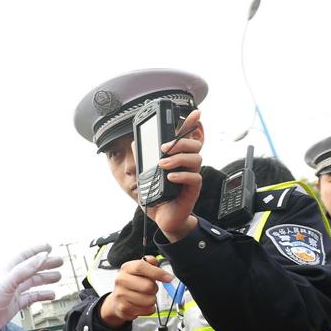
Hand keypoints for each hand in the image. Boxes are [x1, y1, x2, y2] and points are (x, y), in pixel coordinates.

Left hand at [0, 243, 62, 330]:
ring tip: (58, 276)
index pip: (24, 256)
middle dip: (45, 264)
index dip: (36, 251)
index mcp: (7, 270)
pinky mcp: (15, 304)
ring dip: (45, 279)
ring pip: (33, 282)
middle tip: (59, 262)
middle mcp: (11, 279)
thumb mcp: (7, 282)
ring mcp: (13, 291)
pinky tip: (51, 295)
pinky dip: (42, 295)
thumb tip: (41, 257)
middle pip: (31, 268)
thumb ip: (24, 270)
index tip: (49, 247)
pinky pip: (32, 297)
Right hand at [99, 256, 172, 327]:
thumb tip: (154, 262)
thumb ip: (149, 264)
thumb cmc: (133, 284)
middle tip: (151, 289)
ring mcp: (121, 295)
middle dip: (155, 289)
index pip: (141, 266)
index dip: (157, 272)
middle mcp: (121, 280)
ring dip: (152, 300)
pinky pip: (147, 310)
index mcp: (126, 268)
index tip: (169, 278)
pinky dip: (149, 309)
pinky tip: (142, 305)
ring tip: (145, 297)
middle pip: (148, 286)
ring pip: (150, 300)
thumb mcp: (139, 271)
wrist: (116, 302)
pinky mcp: (124, 309)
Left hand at [145, 109, 202, 241]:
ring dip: (178, 159)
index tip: (195, 113)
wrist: (161, 217)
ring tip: (163, 165)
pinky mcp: (192, 191)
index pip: (186, 139)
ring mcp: (191, 177)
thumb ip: (142, 160)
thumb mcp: (145, 175)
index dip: (191, 125)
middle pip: (195, 146)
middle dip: (180, 142)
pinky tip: (170, 178)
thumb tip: (134, 143)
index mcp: (177, 159)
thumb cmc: (157, 195)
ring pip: (196, 159)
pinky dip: (182, 176)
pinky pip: (194, 178)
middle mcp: (187, 166)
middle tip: (164, 148)